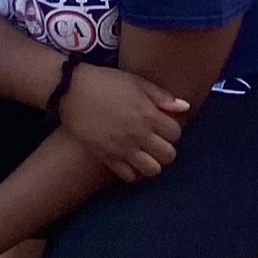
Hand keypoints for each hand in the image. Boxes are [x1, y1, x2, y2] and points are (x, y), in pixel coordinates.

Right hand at [55, 61, 190, 180]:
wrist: (71, 90)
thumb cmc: (106, 82)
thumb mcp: (136, 82)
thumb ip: (162, 97)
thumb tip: (185, 106)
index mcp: (148, 114)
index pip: (176, 133)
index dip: (173, 130)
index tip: (164, 126)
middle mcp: (138, 134)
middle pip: (168, 155)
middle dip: (166, 149)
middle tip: (157, 141)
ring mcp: (122, 148)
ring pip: (152, 170)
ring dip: (153, 163)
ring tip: (146, 153)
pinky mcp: (107, 157)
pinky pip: (129, 176)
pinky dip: (134, 172)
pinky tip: (131, 160)